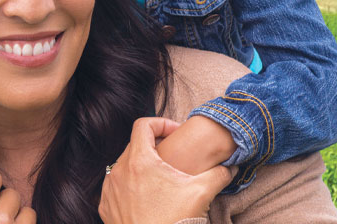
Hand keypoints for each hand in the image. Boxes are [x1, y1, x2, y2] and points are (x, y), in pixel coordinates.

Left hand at [98, 118, 231, 223]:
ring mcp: (109, 189)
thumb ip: (218, 174)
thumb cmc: (174, 221)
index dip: (161, 123)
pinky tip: (148, 197)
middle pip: (134, 145)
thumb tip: (230, 168)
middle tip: (173, 158)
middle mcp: (118, 171)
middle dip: (155, 147)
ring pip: (124, 166)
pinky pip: (116, 186)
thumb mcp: (201, 194)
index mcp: (139, 161)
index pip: (143, 125)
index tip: (175, 134)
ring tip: (161, 180)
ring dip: (142, 167)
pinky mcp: (106, 205)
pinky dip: (130, 185)